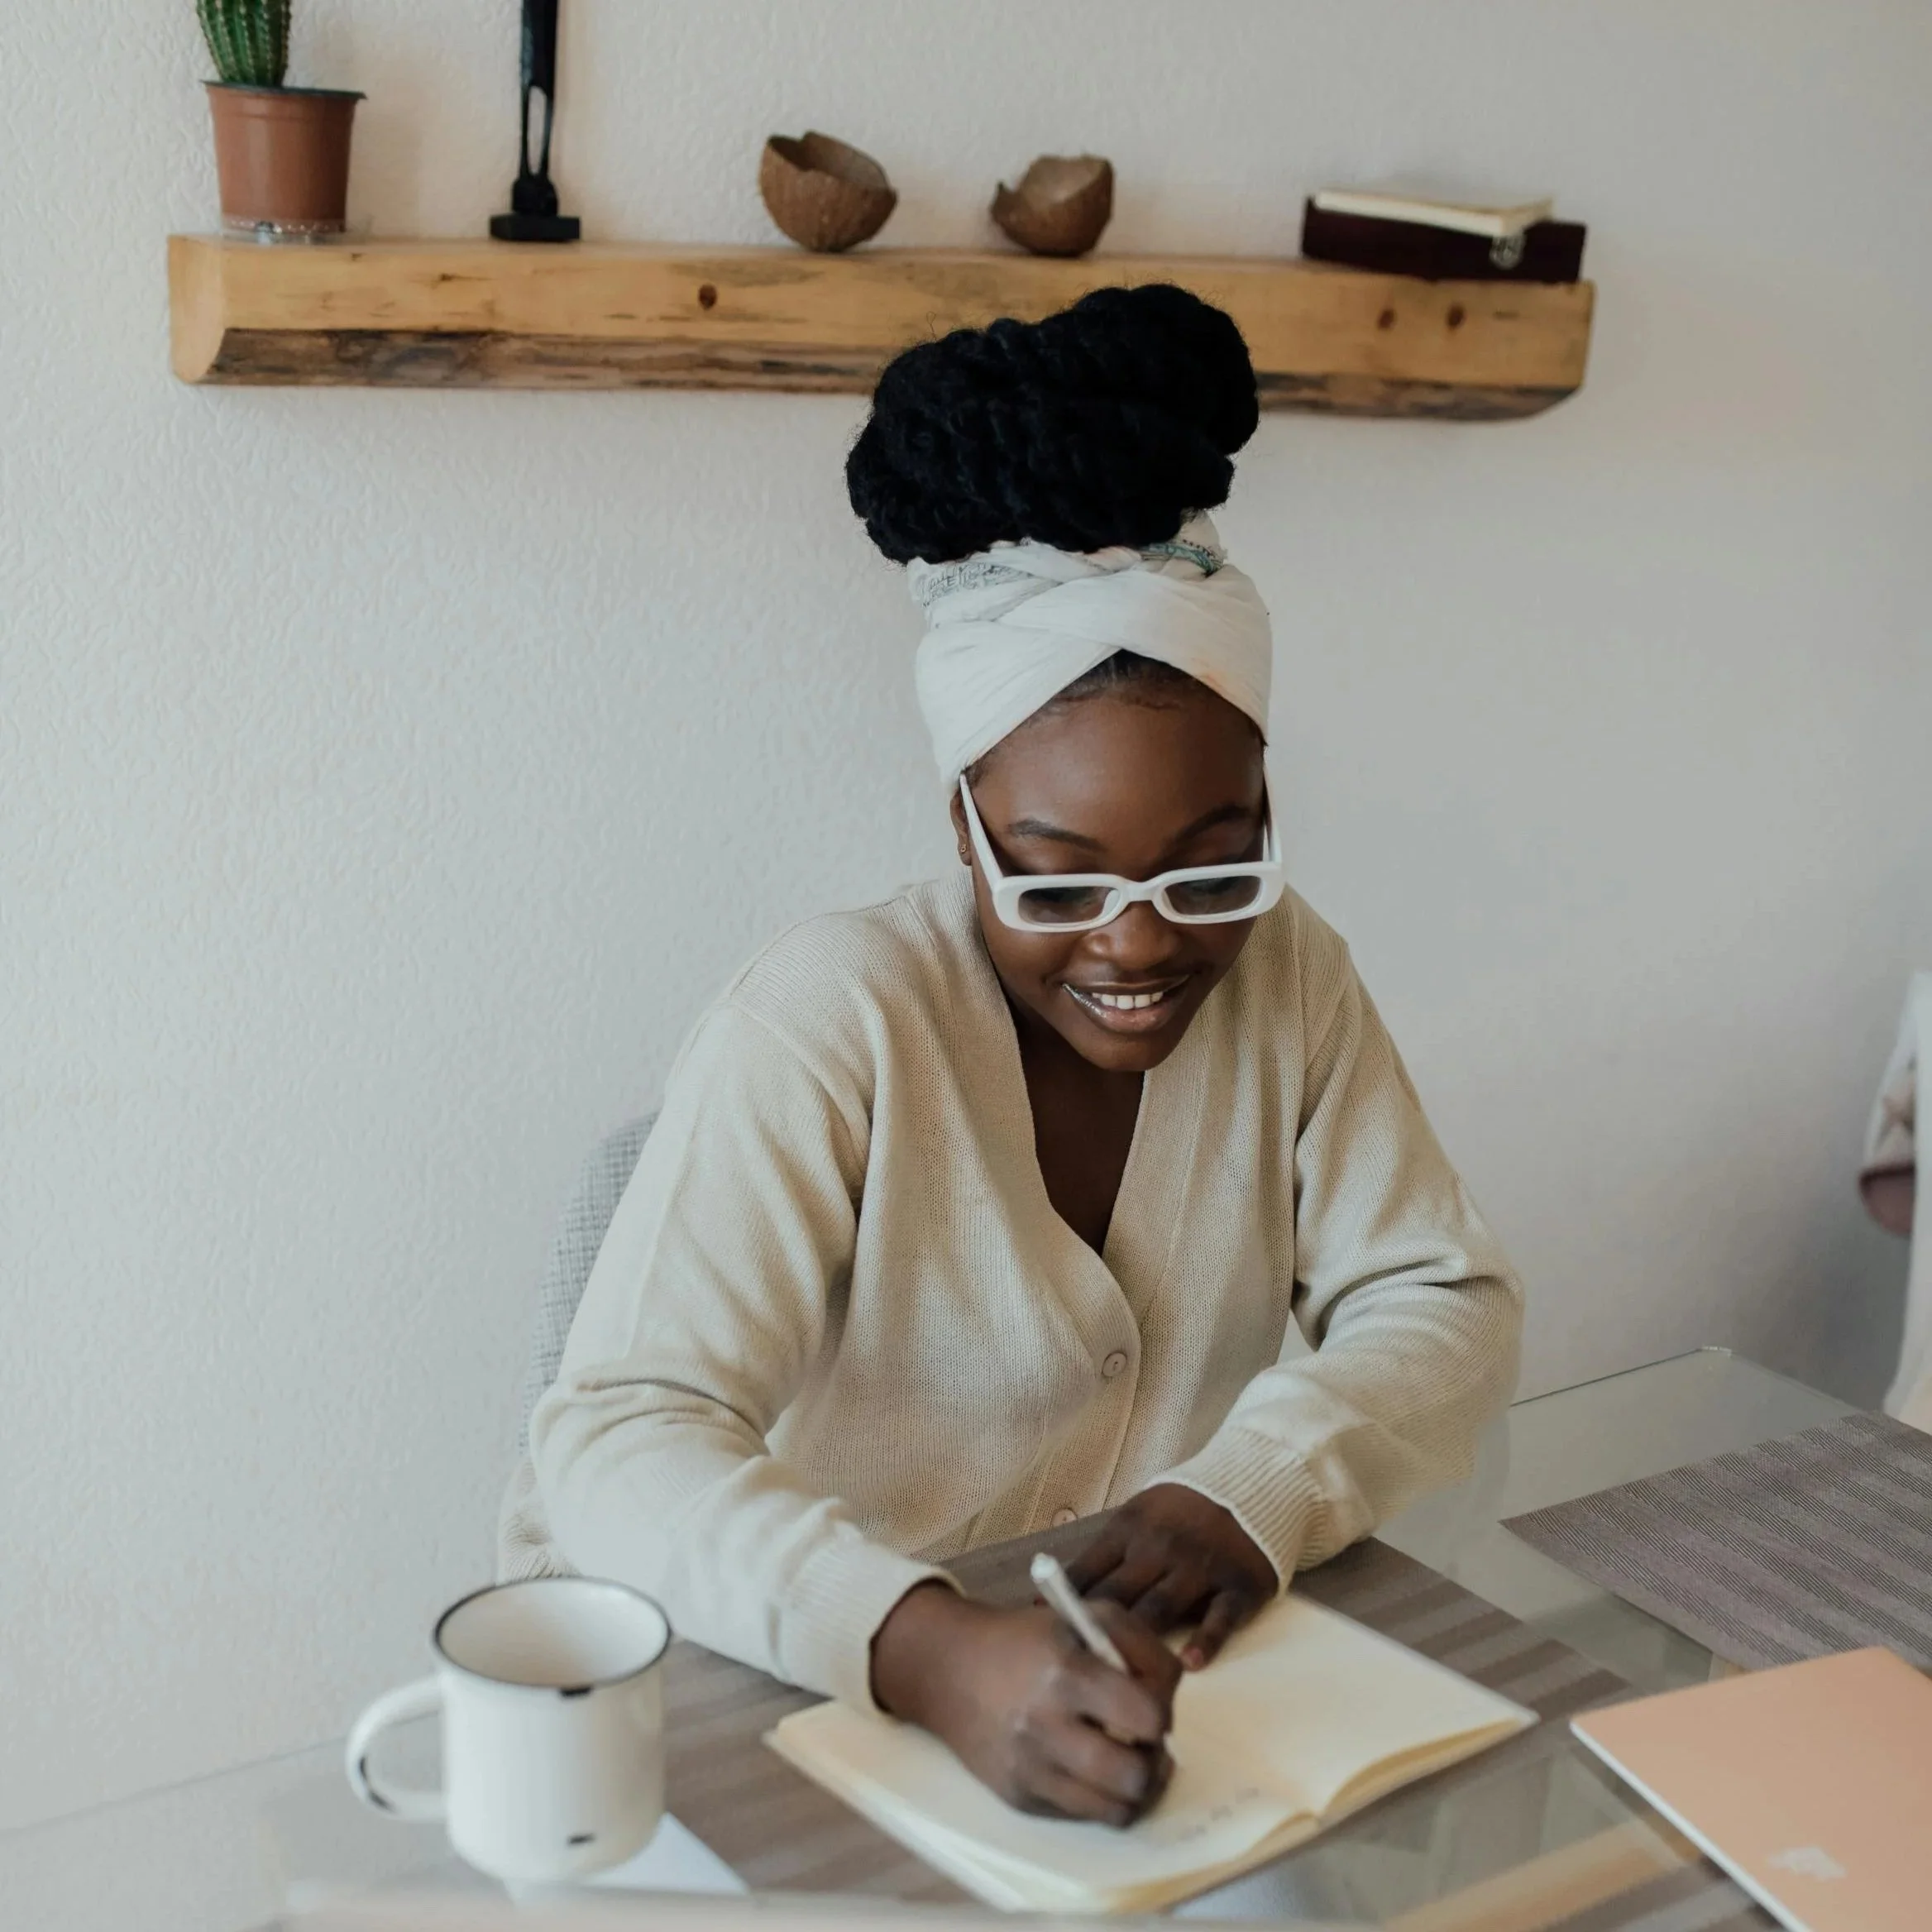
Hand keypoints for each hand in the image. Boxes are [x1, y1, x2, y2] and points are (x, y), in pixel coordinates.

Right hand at [870, 1582, 1179, 1826]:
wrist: (948, 1669)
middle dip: (1154, 1760)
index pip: (1147, 1716)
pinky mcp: (1020, 1798)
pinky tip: (1090, 1767)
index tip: (1150, 1703)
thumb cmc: (1026, 1638)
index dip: (1161, 1712)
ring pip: (1116, 1810)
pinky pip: (1084, 1816)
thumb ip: (1140, 1646)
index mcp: (1065, 1672)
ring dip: (1133, 1787)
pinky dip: (1099, 1797)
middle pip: (1136, 1776)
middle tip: (1143, 1741)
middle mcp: (1045, 1727)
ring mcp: (1031, 1769)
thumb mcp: (1085, 1615)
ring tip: (1126, 1760)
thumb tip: (1169, 1698)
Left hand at [1066, 1483, 1276, 1670]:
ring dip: (1139, 1641)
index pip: (1087, 1573)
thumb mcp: (1137, 1518)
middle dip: (1094, 1634)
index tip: (1044, 1639)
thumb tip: (1050, 1603)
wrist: (1249, 1485)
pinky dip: (1206, 1640)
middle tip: (1074, 1673)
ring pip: (1161, 1608)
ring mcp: (1200, 1566)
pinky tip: (1189, 1663)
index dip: (1062, 1608)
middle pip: (1118, 1596)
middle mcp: (1160, 1548)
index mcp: (1128, 1530)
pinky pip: (1220, 1616)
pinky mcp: (1237, 1585)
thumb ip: (1104, 1557)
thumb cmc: (1180, 1511)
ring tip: (1120, 1678)